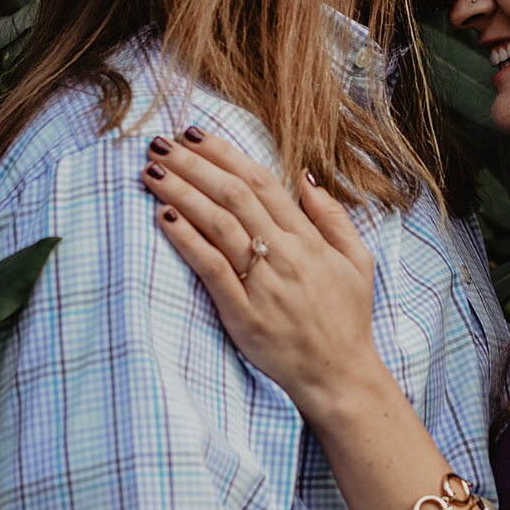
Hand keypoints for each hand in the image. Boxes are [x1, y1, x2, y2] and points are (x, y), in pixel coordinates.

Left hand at [140, 129, 379, 420]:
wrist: (340, 375)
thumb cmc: (347, 319)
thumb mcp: (358, 261)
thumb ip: (333, 217)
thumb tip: (306, 178)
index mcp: (308, 239)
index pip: (261, 183)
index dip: (225, 154)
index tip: (195, 135)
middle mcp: (285, 255)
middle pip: (234, 195)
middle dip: (194, 165)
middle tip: (160, 144)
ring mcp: (263, 284)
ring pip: (218, 225)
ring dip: (182, 193)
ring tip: (152, 172)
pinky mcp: (243, 314)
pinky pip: (211, 268)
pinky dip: (187, 240)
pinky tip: (163, 217)